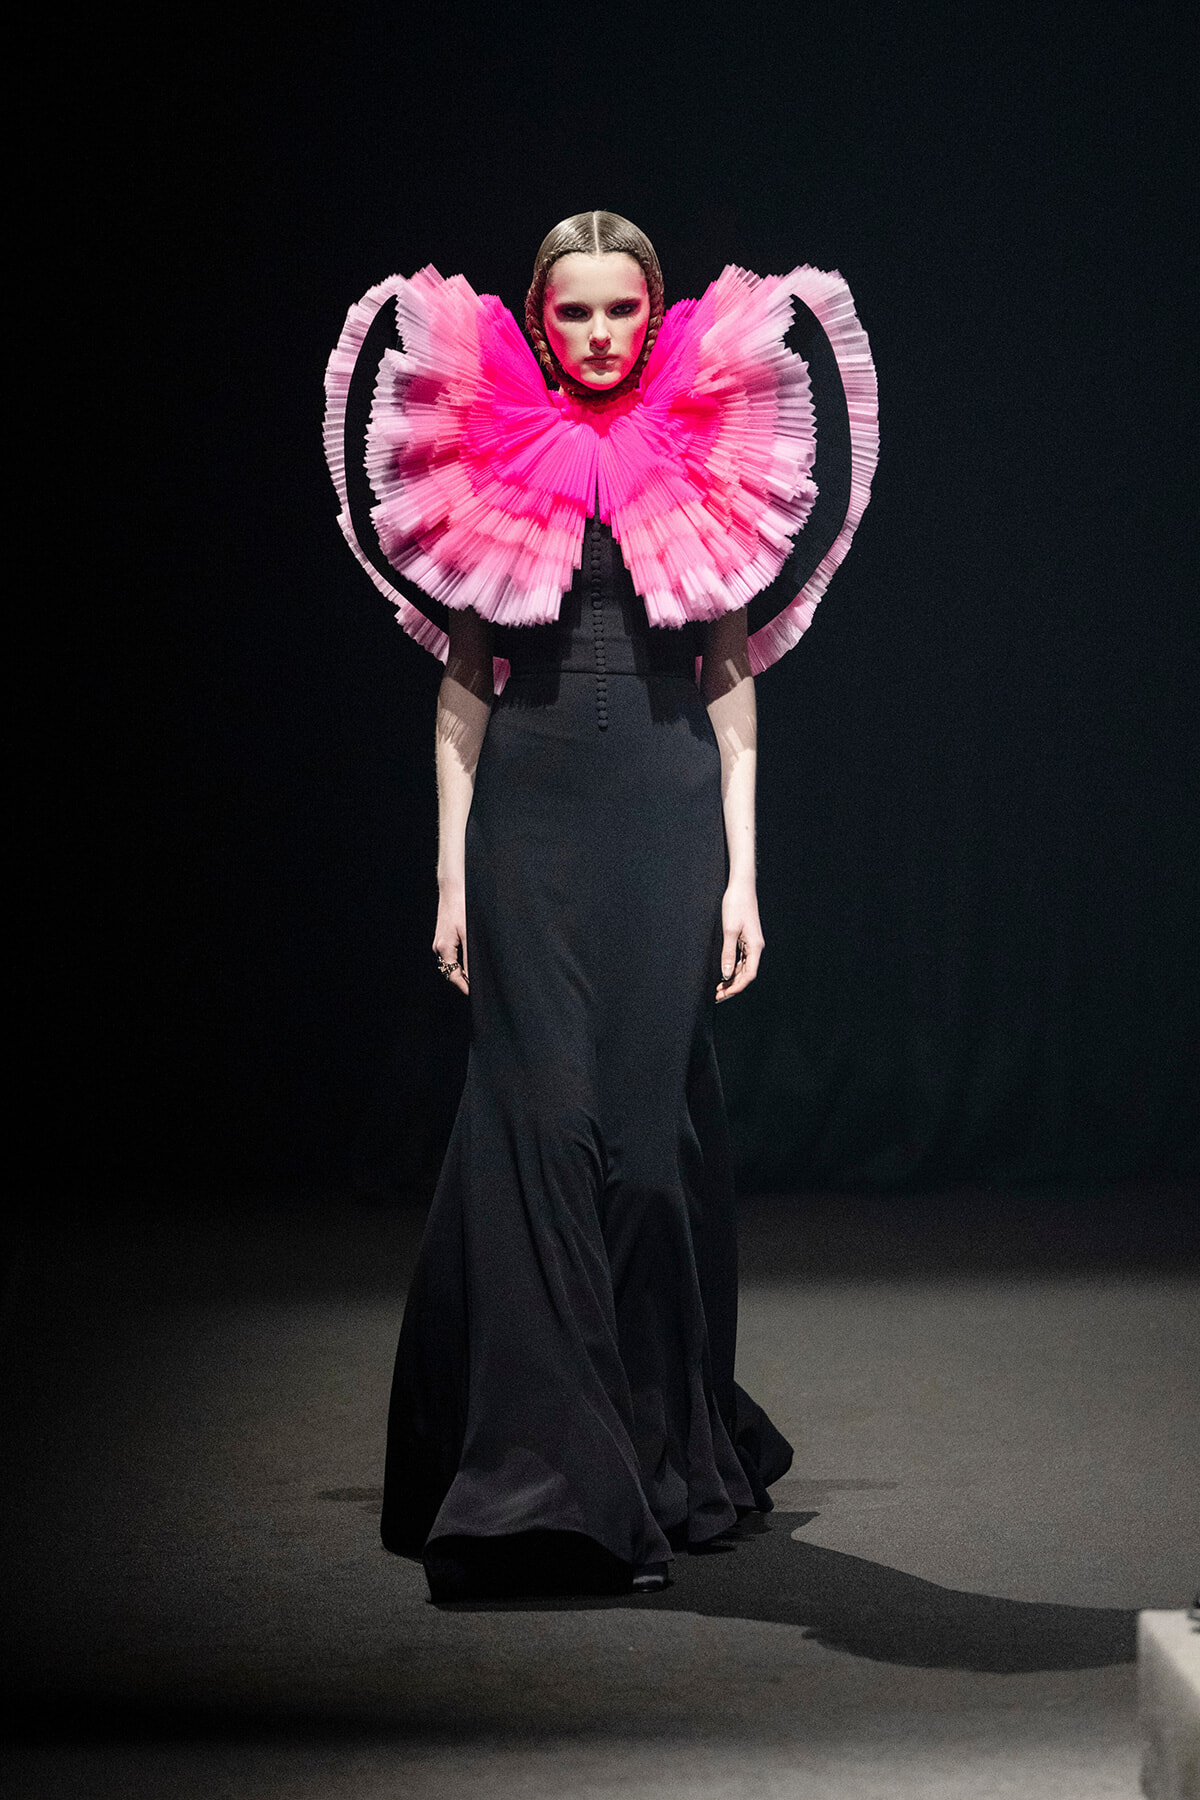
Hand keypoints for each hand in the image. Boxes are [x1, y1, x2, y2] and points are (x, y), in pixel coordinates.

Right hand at [433, 882, 469, 996]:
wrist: (453, 889)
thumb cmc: (461, 907)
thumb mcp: (469, 932)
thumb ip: (470, 954)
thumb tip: (474, 972)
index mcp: (444, 947)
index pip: (453, 975)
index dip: (464, 986)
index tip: (474, 993)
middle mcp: (439, 947)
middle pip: (450, 971)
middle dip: (463, 980)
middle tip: (479, 987)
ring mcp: (439, 942)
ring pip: (450, 963)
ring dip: (461, 971)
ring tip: (476, 977)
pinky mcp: (443, 937)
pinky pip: (450, 955)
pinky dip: (459, 961)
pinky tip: (470, 961)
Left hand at [715, 879, 762, 1002]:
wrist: (741, 887)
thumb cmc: (736, 905)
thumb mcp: (729, 930)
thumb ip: (728, 954)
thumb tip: (726, 974)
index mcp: (755, 947)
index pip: (749, 974)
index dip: (737, 987)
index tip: (724, 994)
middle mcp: (756, 948)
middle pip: (746, 974)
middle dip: (733, 986)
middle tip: (717, 996)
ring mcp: (751, 944)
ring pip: (743, 968)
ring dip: (731, 979)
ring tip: (718, 989)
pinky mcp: (746, 939)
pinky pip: (741, 959)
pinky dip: (732, 969)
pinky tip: (723, 975)